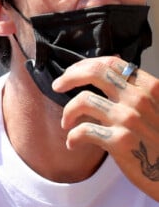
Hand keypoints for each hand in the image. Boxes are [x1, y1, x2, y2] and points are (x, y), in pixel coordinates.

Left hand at [53, 56, 158, 200]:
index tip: (72, 72)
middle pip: (95, 73)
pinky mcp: (120, 141)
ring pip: (83, 101)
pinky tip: (72, 143)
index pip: (111, 63)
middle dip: (69, 77)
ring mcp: (129, 119)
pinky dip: (72, 137)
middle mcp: (139, 99)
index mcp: (149, 87)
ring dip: (67, 112)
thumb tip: (108, 66)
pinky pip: (83, 131)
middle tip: (57, 86)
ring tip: (66, 123)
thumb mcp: (157, 107)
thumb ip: (134, 90)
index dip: (85, 65)